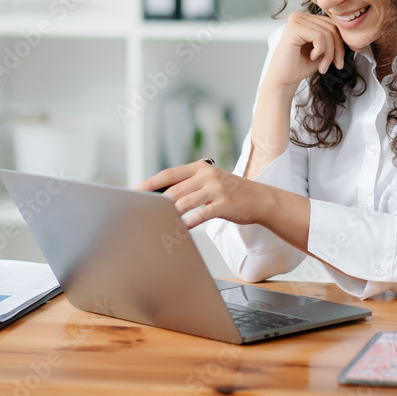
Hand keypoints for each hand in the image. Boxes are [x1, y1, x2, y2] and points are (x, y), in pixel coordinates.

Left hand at [134, 159, 266, 228]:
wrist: (260, 199)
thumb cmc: (230, 192)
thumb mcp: (210, 181)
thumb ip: (189, 185)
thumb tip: (161, 196)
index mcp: (200, 167)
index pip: (169, 174)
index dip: (150, 183)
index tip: (135, 190)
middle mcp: (207, 175)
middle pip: (174, 190)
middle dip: (156, 202)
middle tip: (142, 212)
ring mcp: (216, 189)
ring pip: (185, 203)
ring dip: (170, 214)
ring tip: (157, 222)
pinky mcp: (224, 204)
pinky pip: (200, 215)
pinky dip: (187, 223)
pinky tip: (180, 228)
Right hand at [264, 12, 345, 89]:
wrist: (284, 80)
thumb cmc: (301, 66)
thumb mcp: (323, 51)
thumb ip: (334, 40)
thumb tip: (354, 37)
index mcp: (306, 19)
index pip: (333, 24)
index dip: (342, 42)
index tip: (343, 60)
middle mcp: (300, 16)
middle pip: (332, 27)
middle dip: (338, 49)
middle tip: (336, 65)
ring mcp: (295, 20)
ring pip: (327, 33)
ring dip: (329, 54)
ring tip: (323, 67)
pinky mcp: (293, 28)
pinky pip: (319, 36)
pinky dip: (321, 51)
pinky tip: (312, 58)